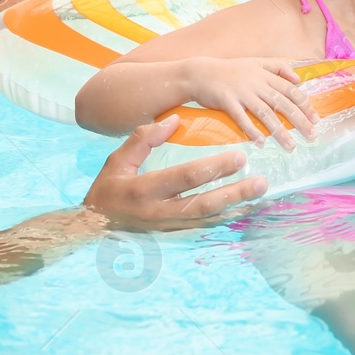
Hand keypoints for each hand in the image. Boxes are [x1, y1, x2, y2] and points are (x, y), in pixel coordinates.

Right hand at [84, 116, 266, 219]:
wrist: (94, 228)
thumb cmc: (107, 189)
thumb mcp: (117, 160)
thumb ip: (143, 139)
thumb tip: (175, 120)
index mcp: (143, 191)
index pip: (184, 178)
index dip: (212, 168)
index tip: (238, 157)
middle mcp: (158, 214)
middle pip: (203, 204)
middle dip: (234, 193)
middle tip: (260, 181)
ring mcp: (168, 228)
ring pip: (207, 219)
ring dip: (235, 206)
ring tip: (258, 193)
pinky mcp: (173, 235)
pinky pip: (204, 226)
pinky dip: (225, 217)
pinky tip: (244, 207)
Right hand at [185, 57, 318, 149]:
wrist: (200, 73)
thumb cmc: (230, 70)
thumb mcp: (256, 63)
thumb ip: (278, 67)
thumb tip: (299, 79)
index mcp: (265, 74)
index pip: (290, 90)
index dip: (305, 105)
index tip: (316, 119)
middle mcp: (256, 83)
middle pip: (282, 103)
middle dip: (299, 120)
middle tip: (312, 135)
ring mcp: (241, 92)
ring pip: (265, 113)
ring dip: (279, 130)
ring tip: (291, 145)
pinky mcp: (227, 101)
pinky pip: (242, 118)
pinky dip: (251, 130)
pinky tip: (261, 142)